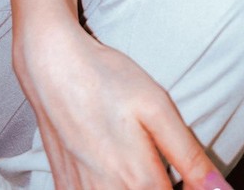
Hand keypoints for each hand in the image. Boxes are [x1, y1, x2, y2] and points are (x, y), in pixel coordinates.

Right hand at [14, 19, 230, 188]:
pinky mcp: (65, 189)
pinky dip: (112, 187)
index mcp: (138, 181)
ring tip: (141, 161)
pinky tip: (116, 168)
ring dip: (137, 186)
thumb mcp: (157, 108)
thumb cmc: (105, 80)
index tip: (191, 176)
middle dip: (161, 186)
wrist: (51, 67)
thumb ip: (190, 157)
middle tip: (164, 163)